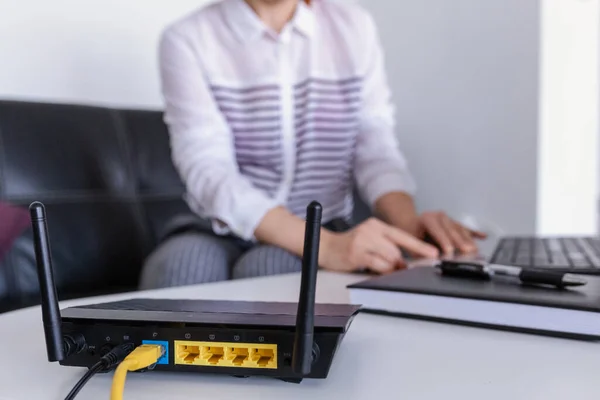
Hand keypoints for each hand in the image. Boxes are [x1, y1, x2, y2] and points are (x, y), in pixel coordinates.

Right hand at [320, 218, 438, 273]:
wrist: (326, 247)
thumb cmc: (350, 246)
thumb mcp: (370, 240)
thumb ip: (387, 247)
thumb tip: (404, 263)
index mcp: (377, 225)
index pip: (403, 235)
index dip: (419, 246)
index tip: (434, 253)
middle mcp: (371, 229)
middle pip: (397, 250)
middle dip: (399, 263)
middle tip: (396, 268)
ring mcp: (363, 240)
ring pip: (389, 258)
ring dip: (389, 268)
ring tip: (379, 267)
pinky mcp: (356, 253)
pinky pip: (377, 265)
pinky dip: (381, 270)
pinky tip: (376, 269)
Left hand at [417, 211, 486, 256]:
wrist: (413, 223)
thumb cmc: (412, 234)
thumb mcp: (411, 241)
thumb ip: (420, 249)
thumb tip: (431, 258)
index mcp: (427, 218)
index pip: (437, 230)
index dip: (443, 240)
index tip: (449, 250)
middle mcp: (439, 216)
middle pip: (451, 230)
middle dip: (459, 241)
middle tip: (467, 251)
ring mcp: (449, 218)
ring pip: (460, 229)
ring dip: (468, 240)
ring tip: (475, 250)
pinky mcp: (455, 223)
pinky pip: (466, 228)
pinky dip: (475, 233)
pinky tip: (483, 236)